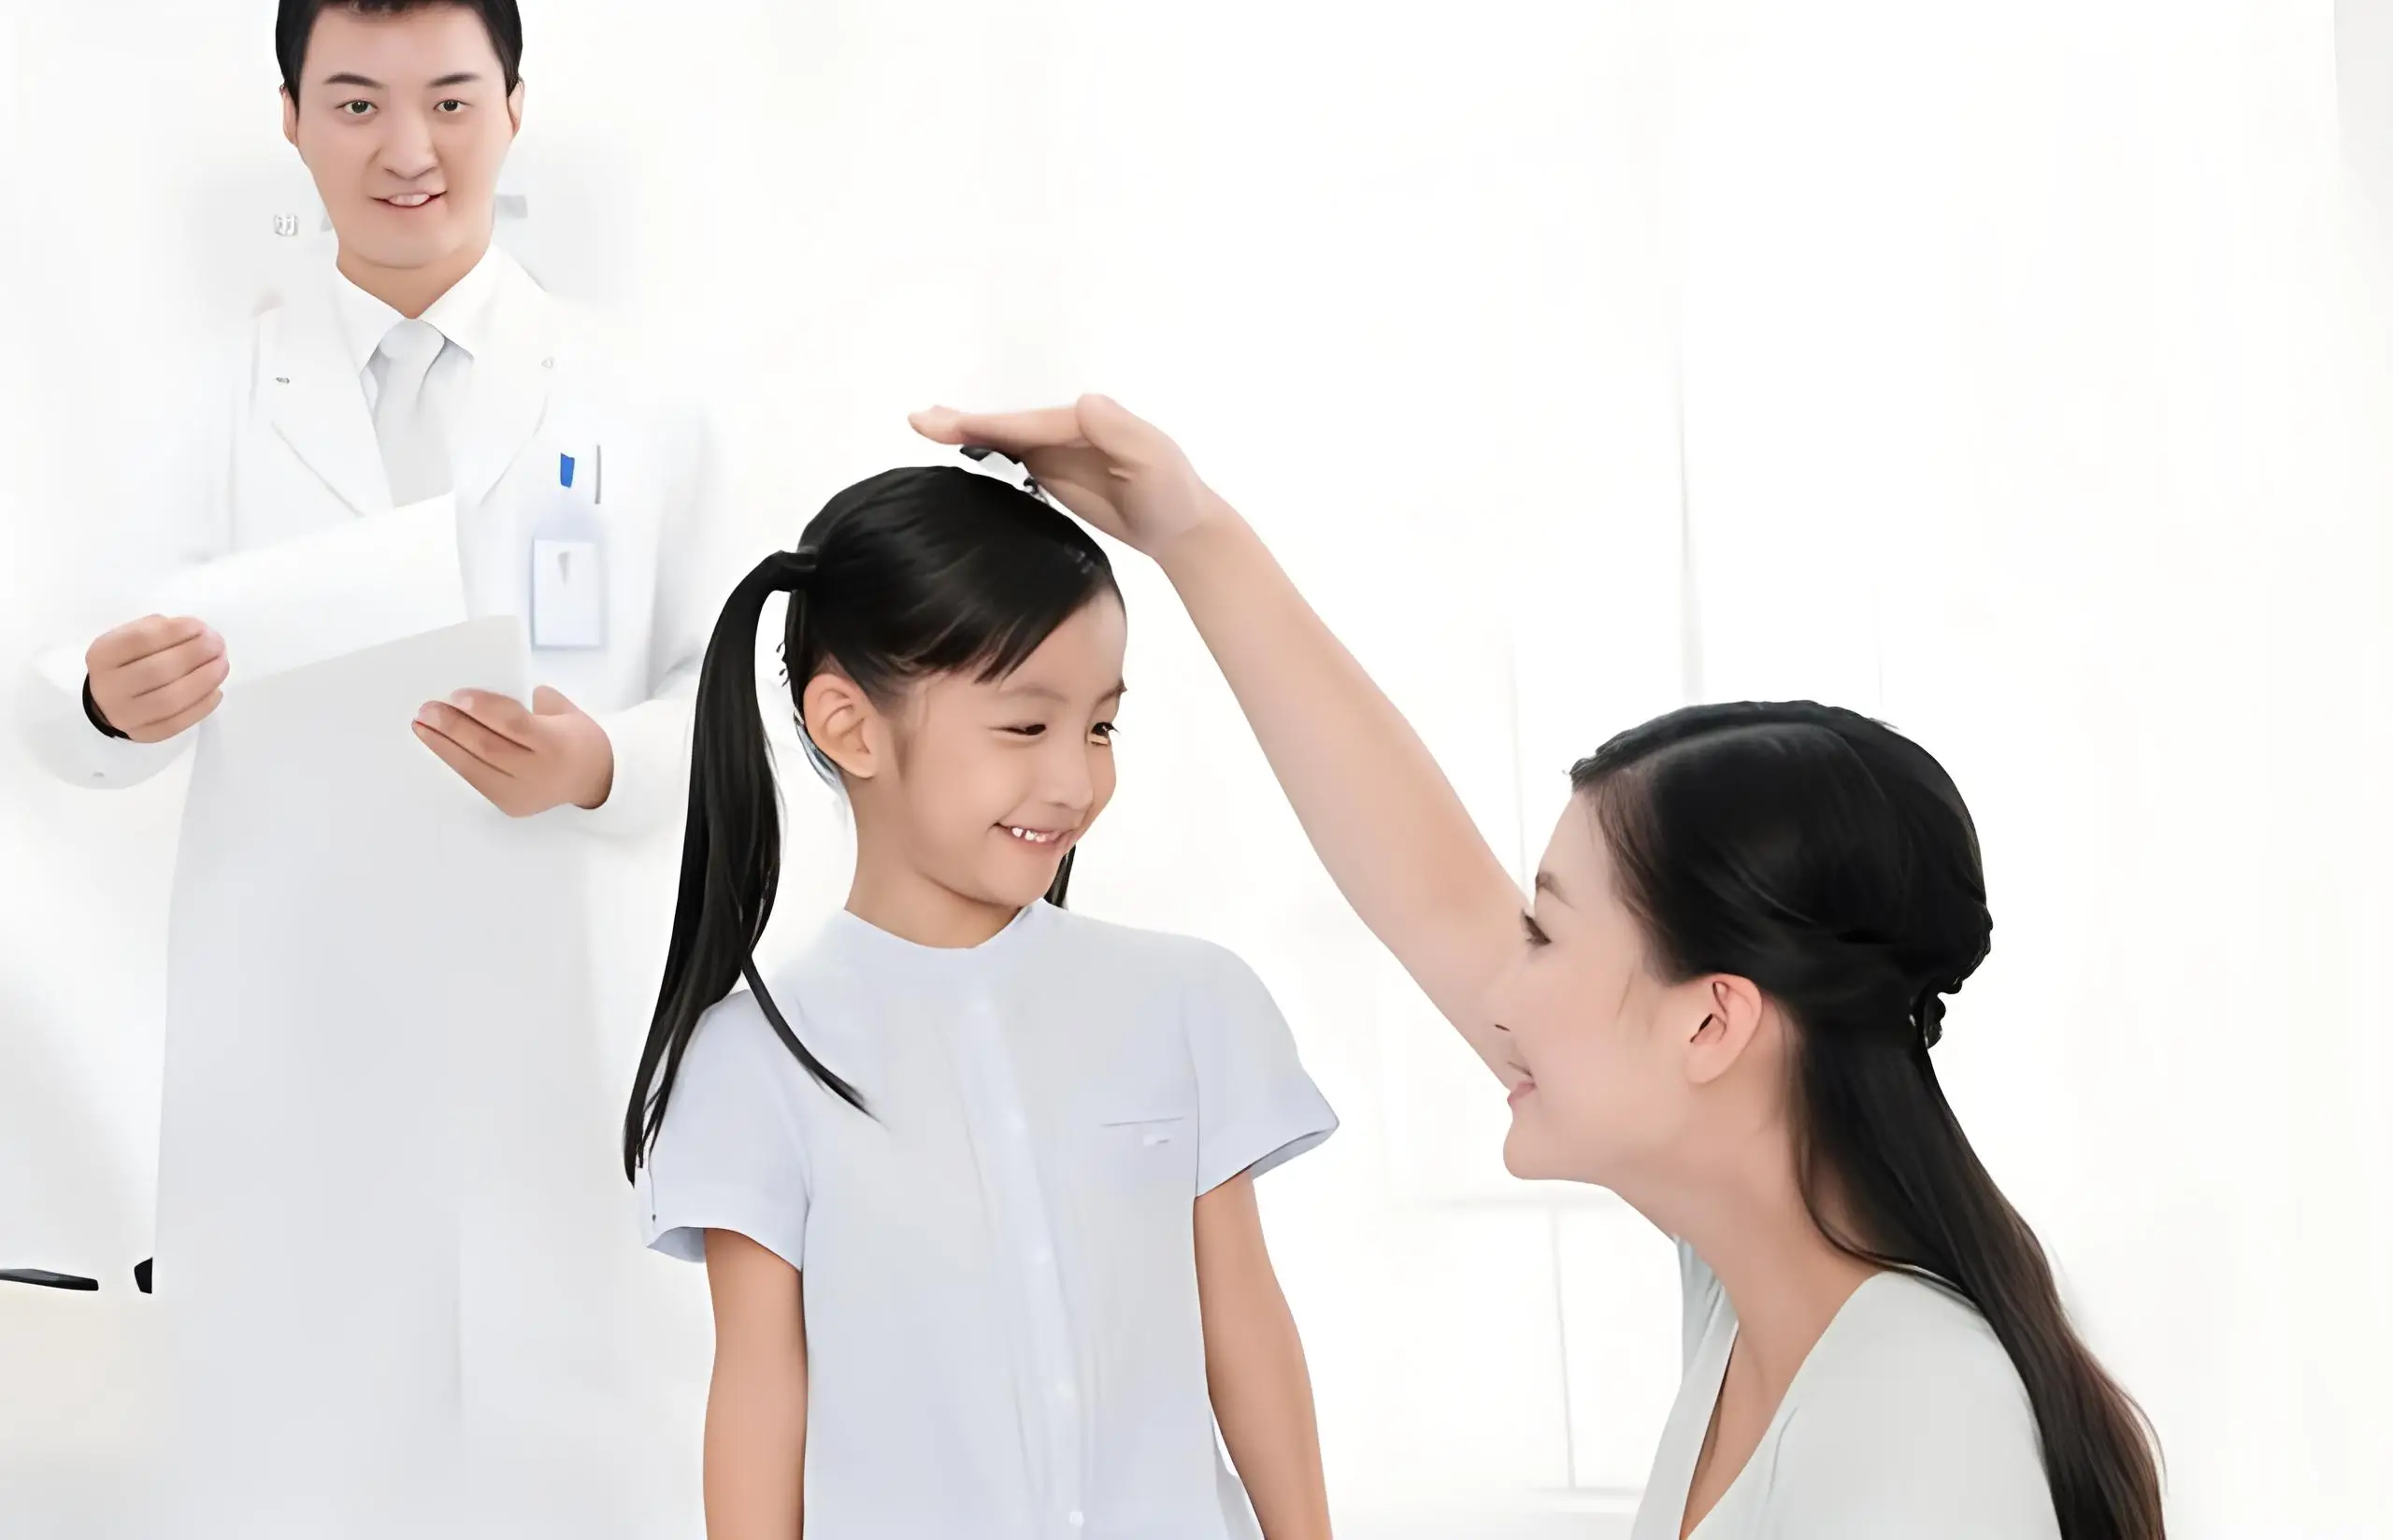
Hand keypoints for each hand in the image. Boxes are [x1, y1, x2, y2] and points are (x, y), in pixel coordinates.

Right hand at [85, 615, 229, 742]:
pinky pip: (176, 724)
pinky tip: (216, 691)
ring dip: (204, 680)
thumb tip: (198, 632)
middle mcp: (108, 687)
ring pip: (169, 700)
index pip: (140, 640)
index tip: (201, 627)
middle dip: (195, 655)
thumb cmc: (130, 660)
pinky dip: (202, 707)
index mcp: (102, 655)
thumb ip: (161, 630)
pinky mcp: (142, 734)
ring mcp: (123, 715)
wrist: (110, 697)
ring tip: (222, 665)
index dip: (176, 632)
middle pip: (158, 671)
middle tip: (218, 645)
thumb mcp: (133, 637)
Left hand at [412, 685, 613, 816]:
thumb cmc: (575, 736)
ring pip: (474, 767)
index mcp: (558, 744)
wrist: (596, 778)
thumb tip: (480, 697)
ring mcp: (523, 794)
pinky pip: (475, 780)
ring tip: (421, 726)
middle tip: (427, 709)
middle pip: (487, 747)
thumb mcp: (563, 711)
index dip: (482, 709)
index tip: (455, 695)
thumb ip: (528, 702)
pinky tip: (439, 744)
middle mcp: (540, 773)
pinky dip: (454, 760)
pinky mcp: (509, 805)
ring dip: (443, 745)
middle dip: (452, 727)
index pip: (513, 725)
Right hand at [908, 394, 1230, 561]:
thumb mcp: (1152, 460)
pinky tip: (962, 448)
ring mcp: (1060, 449)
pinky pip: (1013, 455)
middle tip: (919, 420)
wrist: (1181, 525)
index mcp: (1085, 421)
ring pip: (1005, 437)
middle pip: (1009, 424)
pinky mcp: (1056, 471)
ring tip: (924, 425)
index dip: (988, 424)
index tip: (951, 424)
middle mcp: (1068, 428)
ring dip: (965, 430)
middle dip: (964, 421)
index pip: (1028, 423)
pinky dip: (984, 447)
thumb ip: (1120, 431)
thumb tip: (1086, 400)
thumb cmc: (1171, 493)